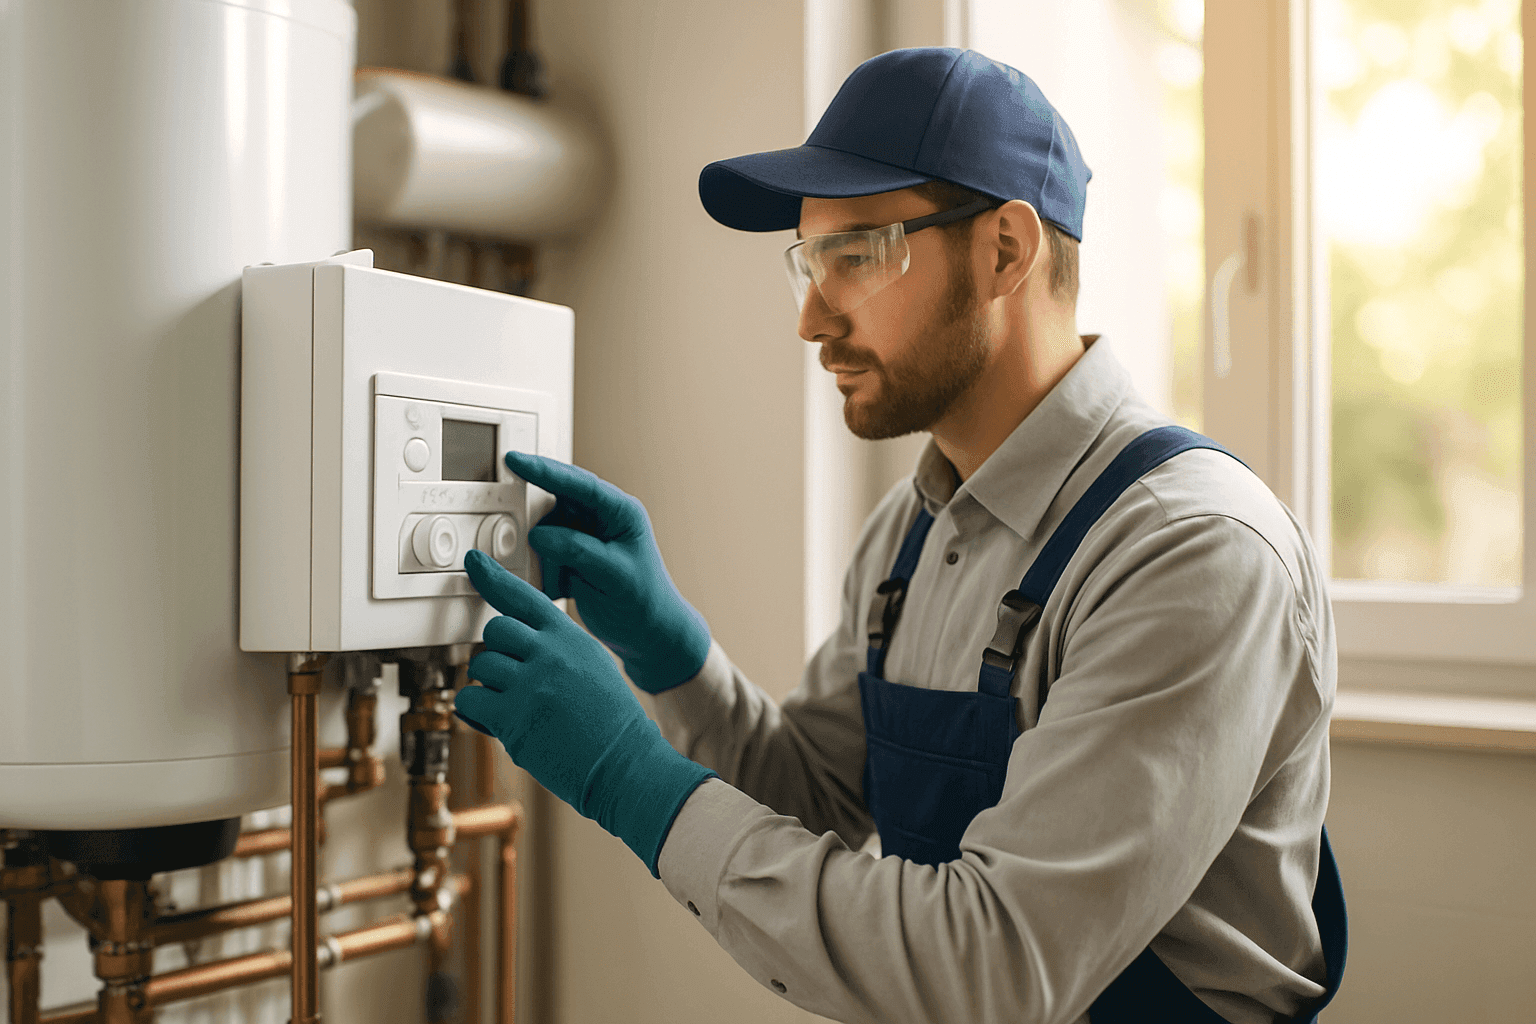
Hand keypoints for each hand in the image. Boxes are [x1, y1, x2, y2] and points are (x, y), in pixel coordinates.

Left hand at [454, 549, 716, 875]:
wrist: (626, 765)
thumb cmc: (613, 725)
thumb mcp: (594, 667)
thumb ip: (560, 650)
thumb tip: (522, 646)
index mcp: (571, 638)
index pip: (525, 598)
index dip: (494, 579)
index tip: (474, 563)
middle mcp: (549, 654)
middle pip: (496, 632)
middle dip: (497, 654)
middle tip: (513, 681)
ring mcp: (530, 684)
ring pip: (481, 667)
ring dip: (490, 687)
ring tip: (516, 709)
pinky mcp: (512, 717)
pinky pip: (470, 699)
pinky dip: (476, 712)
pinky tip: (498, 723)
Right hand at [504, 449, 710, 693]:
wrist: (647, 636)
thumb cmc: (644, 601)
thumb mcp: (615, 573)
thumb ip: (578, 549)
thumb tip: (539, 533)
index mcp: (620, 512)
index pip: (579, 484)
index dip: (546, 471)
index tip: (516, 463)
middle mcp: (601, 520)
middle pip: (558, 496)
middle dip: (531, 495)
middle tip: (503, 491)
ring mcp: (584, 538)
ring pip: (547, 523)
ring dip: (530, 531)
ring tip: (522, 543)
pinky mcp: (571, 559)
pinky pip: (545, 551)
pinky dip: (534, 559)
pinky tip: (531, 568)